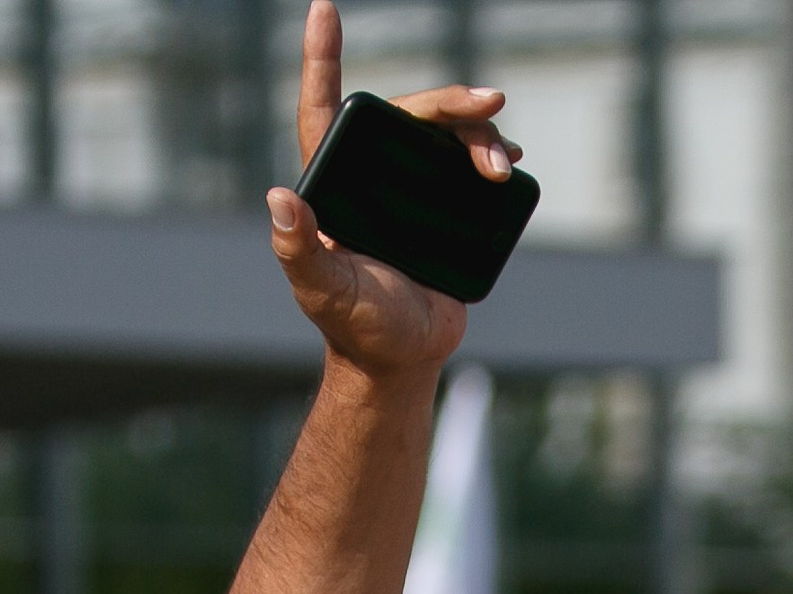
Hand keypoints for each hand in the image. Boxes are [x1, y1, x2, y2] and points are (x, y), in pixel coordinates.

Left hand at [265, 1, 521, 382]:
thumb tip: (279, 197)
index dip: (321, 57)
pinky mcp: (446, 213)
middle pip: (409, 115)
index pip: (323, 109)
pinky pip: (469, 170)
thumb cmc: (356, 327)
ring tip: (505, 162)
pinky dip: (493, 157)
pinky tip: (512, 160)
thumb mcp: (324, 290)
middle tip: (491, 105)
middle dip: (450, 102)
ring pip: (445, 138)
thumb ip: (298, 249)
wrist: (405, 359)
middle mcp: (372, 178)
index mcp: (337, 184)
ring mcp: (411, 193)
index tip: (325, 7)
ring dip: (479, 137)